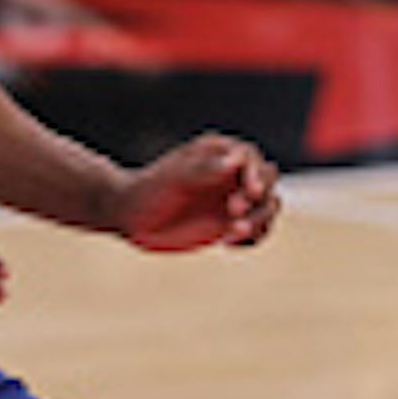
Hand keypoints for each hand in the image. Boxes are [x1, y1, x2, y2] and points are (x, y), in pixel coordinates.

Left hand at [110, 135, 279, 253]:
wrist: (129, 216)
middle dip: (258, 199)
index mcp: (220, 153)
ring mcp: (234, 198)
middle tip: (233, 213)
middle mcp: (233, 174)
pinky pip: (258, 231)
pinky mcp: (231, 223)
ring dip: (258, 221)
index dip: (256, 175)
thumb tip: (238, 160)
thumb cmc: (147, 190)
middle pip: (268, 181)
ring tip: (231, 235)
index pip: (252, 159)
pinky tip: (227, 244)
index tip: (250, 192)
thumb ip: (205, 169)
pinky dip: (252, 239)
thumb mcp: (173, 178)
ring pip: (268, 207)